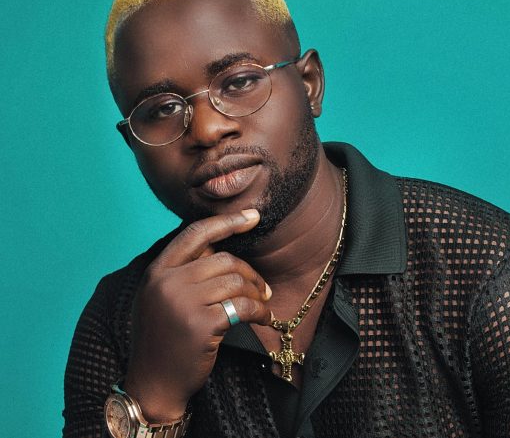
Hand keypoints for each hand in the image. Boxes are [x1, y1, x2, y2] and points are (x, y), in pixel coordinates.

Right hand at [123, 209, 271, 420]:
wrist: (153, 384)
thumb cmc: (162, 339)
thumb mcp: (160, 297)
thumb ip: (183, 271)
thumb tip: (221, 246)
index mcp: (157, 271)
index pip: (196, 233)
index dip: (227, 222)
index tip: (252, 216)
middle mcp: (167, 282)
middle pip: (224, 259)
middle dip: (250, 272)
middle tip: (263, 287)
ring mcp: (183, 303)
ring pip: (235, 281)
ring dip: (256, 292)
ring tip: (263, 302)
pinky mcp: (201, 325)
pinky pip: (242, 306)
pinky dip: (260, 311)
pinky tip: (265, 318)